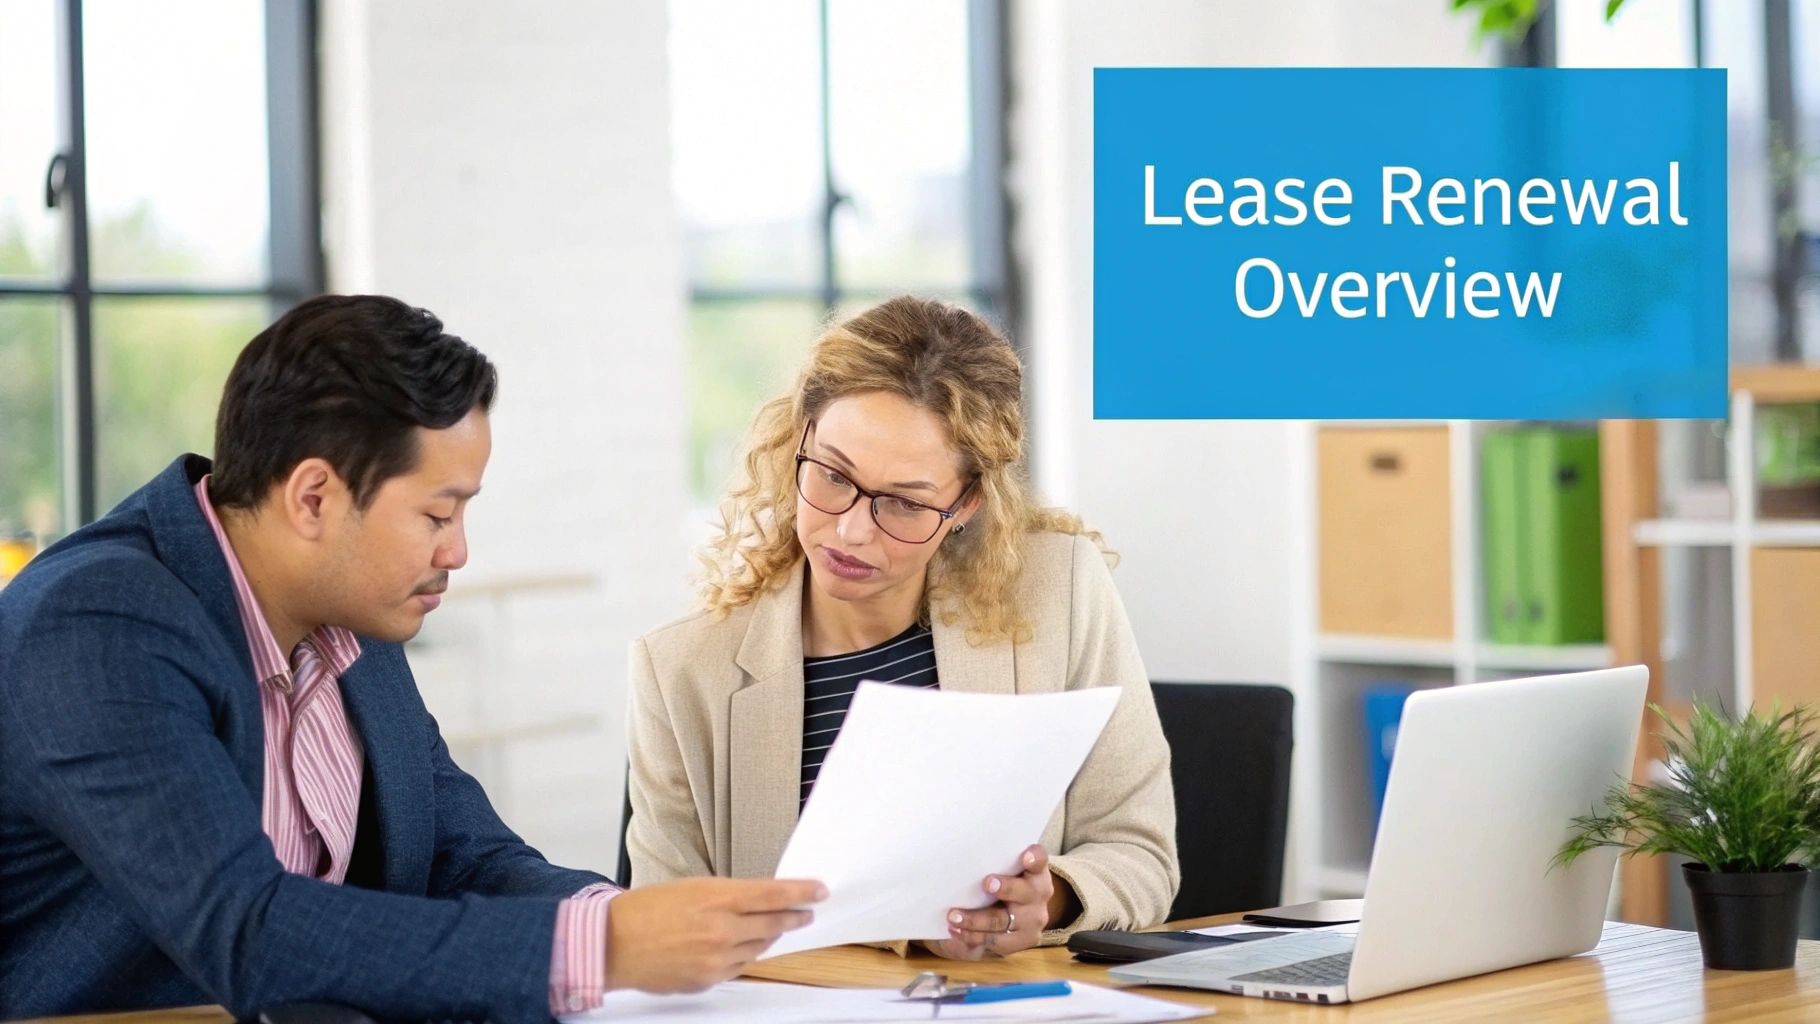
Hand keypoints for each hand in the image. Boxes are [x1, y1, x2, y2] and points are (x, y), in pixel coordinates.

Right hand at [603, 877, 825, 992]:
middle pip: (774, 922)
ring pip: (760, 946)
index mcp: (717, 898)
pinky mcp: (709, 978)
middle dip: (795, 916)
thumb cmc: (646, 910)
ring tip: (778, 927)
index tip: (819, 890)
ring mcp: (717, 957)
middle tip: (808, 911)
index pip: (774, 894)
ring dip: (771, 935)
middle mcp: (722, 929)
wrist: (614, 944)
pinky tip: (746, 946)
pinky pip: (740, 965)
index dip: (801, 892)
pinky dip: (746, 954)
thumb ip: (727, 895)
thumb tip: (756, 900)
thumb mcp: (692, 888)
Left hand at [922, 845, 1059, 959]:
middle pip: (1024, 892)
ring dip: (976, 920)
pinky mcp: (1022, 941)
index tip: (1026, 856)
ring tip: (953, 916)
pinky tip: (955, 931)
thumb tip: (959, 847)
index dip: (1034, 858)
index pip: (1039, 861)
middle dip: (1006, 888)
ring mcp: (1033, 920)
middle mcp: (1039, 895)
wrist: (1020, 915)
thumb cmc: (1004, 881)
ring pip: (1003, 921)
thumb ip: (995, 861)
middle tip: (987, 883)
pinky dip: (973, 937)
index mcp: (1036, 871)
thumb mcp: (1005, 869)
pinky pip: (995, 942)